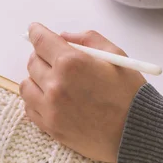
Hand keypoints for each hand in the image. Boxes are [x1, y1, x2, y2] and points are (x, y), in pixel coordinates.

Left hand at [20, 23, 146, 161]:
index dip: (36, 32)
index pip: (41, 40)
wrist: (135, 132)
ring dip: (37, 78)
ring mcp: (50, 108)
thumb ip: (88, 39)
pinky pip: (30, 107)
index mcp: (71, 62)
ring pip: (27, 84)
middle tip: (55, 58)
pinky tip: (52, 98)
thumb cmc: (129, 94)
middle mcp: (55, 84)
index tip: (34, 30)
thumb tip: (64, 36)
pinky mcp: (50, 126)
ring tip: (54, 80)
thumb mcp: (116, 56)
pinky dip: (37, 99)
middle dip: (42, 55)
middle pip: (33, 61)